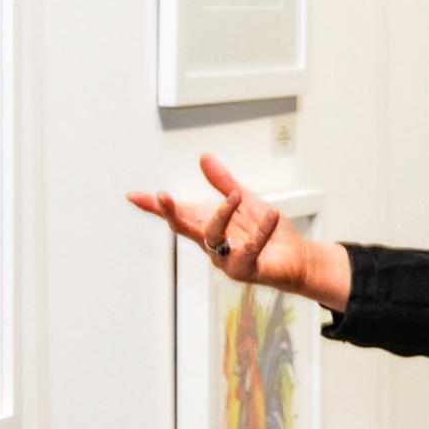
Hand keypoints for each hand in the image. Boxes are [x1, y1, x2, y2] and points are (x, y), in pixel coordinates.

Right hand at [127, 153, 351, 310]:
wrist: (295, 256)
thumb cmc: (266, 230)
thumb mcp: (244, 199)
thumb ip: (223, 182)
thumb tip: (204, 157)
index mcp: (207, 224)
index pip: (177, 214)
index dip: (154, 208)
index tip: (133, 196)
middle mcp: (211, 243)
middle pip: (185, 227)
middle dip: (172, 212)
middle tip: (163, 197)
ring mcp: (225, 260)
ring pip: (213, 238)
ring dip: (222, 215)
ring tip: (236, 195)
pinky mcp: (245, 271)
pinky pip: (248, 252)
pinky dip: (260, 232)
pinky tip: (271, 216)